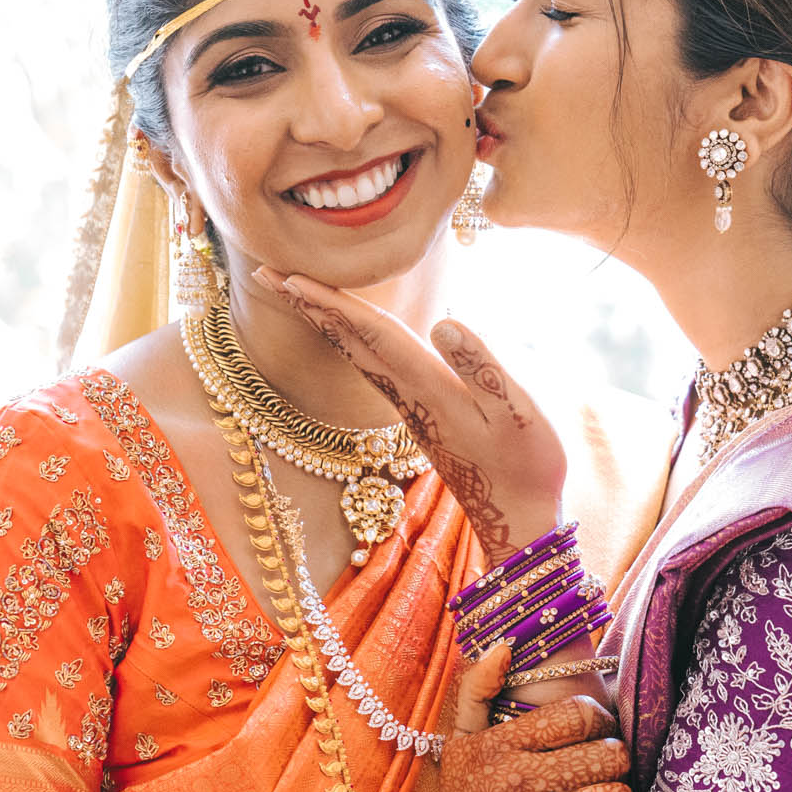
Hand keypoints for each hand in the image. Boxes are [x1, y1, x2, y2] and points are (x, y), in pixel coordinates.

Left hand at [253, 267, 566, 560]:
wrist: (518, 517)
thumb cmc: (528, 464)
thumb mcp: (519, 412)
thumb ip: (481, 367)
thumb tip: (443, 321)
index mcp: (431, 388)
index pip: (373, 334)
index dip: (333, 303)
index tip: (293, 277)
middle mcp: (408, 396)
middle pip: (349, 342)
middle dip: (308, 306)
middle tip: (263, 274)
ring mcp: (409, 408)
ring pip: (355, 354)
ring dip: (322, 321)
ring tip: (293, 294)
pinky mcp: (418, 415)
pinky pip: (371, 366)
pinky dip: (348, 341)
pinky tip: (345, 333)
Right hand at [435, 647, 640, 791]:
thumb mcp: (458, 746)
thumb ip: (476, 692)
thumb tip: (504, 647)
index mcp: (499, 746)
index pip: (578, 715)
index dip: (601, 723)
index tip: (598, 736)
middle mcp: (515, 782)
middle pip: (607, 756)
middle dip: (615, 766)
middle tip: (605, 775)